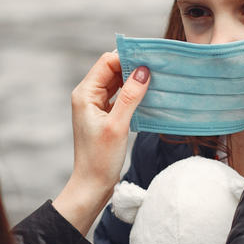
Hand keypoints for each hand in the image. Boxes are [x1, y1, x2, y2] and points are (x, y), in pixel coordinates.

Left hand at [53, 54, 148, 233]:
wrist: (92, 186)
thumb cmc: (100, 159)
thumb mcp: (117, 125)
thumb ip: (130, 96)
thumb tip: (144, 70)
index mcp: (85, 94)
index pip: (107, 62)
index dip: (128, 58)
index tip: (151, 58)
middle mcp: (88, 96)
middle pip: (112, 70)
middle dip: (134, 67)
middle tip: (159, 66)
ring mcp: (96, 106)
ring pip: (118, 83)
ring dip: (135, 80)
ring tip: (158, 78)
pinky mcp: (104, 116)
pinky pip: (120, 97)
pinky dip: (133, 94)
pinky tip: (149, 95)